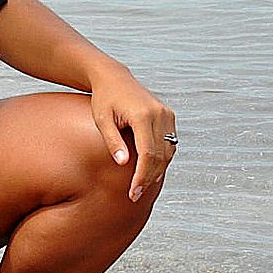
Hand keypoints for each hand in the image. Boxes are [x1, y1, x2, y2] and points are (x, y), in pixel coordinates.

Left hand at [89, 75, 176, 202]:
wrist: (114, 78)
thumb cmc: (104, 98)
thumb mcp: (102, 120)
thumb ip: (113, 141)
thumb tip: (123, 164)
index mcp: (143, 115)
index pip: (148, 154)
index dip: (142, 177)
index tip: (133, 192)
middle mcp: (160, 114)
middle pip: (160, 156)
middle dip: (149, 178)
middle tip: (135, 194)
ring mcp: (167, 114)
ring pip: (168, 151)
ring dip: (157, 170)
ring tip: (141, 184)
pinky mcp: (169, 115)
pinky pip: (169, 142)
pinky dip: (162, 158)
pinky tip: (149, 169)